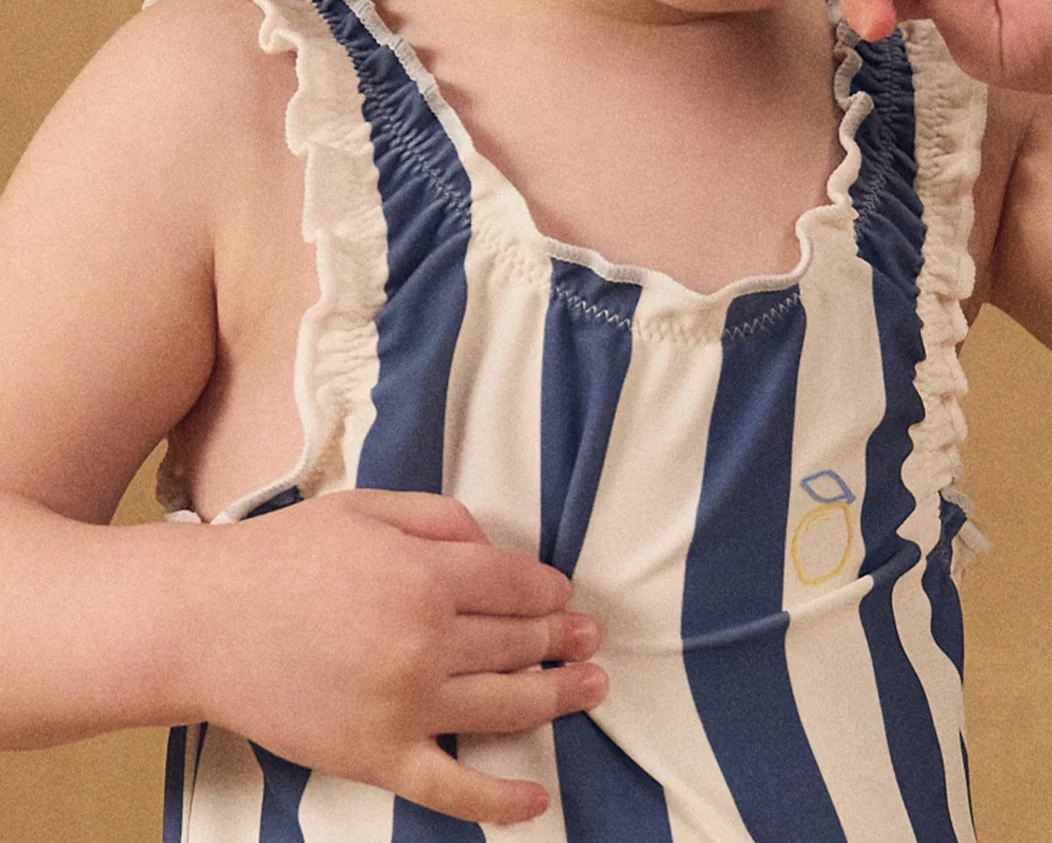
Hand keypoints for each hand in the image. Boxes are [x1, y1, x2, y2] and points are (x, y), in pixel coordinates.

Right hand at [180, 490, 606, 825]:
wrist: (203, 624)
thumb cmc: (283, 557)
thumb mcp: (369, 508)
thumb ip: (442, 518)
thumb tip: (494, 549)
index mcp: (426, 574)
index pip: (517, 586)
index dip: (550, 592)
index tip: (564, 596)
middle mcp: (425, 642)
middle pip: (518, 642)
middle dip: (562, 639)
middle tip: (590, 640)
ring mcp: (404, 706)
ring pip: (505, 706)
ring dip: (559, 698)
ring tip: (592, 688)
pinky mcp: (377, 757)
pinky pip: (452, 789)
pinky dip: (501, 800)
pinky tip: (538, 798)